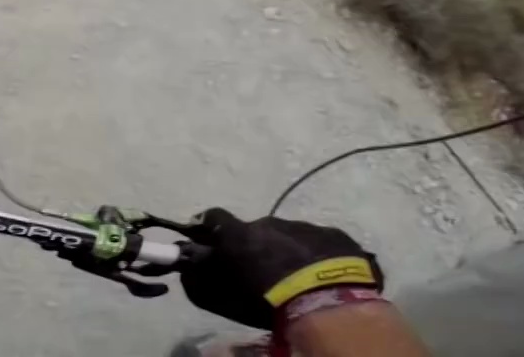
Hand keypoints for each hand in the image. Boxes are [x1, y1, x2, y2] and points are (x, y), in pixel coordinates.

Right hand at [180, 209, 382, 329]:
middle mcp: (270, 223)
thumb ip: (203, 281)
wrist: (328, 305)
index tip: (210, 240)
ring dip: (290, 251)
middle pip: (258, 230)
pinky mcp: (336, 235)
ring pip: (291, 235)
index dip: (210, 227)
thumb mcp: (228, 298)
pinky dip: (318, 255)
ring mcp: (306, 226)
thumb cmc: (270, 303)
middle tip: (266, 274)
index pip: (213, 217)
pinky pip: (321, 242)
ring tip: (300, 279)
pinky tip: (323, 276)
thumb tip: (187, 271)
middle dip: (259, 247)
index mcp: (240, 236)